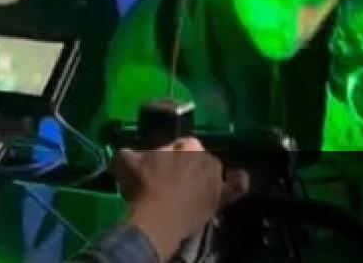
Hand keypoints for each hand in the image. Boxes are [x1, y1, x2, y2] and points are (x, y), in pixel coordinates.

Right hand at [115, 138, 248, 259]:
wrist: (156, 218)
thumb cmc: (142, 187)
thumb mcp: (125, 162)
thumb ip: (129, 152)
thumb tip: (127, 152)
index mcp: (188, 144)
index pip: (181, 144)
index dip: (169, 154)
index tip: (158, 166)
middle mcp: (207, 157)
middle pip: (197, 158)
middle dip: (185, 166)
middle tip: (169, 181)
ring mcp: (216, 178)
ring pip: (213, 172)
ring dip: (203, 177)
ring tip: (187, 190)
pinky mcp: (221, 198)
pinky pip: (237, 186)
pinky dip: (237, 181)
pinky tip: (234, 179)